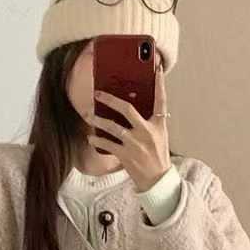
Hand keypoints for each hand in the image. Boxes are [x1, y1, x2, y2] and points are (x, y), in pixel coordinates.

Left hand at [90, 60, 170, 191]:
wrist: (157, 180)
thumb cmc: (157, 155)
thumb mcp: (159, 135)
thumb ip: (149, 121)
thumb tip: (130, 107)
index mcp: (158, 125)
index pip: (161, 100)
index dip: (160, 84)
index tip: (157, 70)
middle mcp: (147, 132)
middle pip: (128, 109)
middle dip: (110, 99)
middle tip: (98, 93)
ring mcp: (135, 144)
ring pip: (113, 127)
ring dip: (98, 120)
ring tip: (88, 115)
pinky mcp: (126, 155)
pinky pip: (107, 144)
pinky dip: (97, 140)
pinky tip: (91, 137)